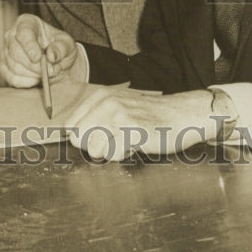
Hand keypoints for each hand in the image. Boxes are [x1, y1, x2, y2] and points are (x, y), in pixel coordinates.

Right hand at [0, 14, 82, 87]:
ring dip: (33, 74)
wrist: (55, 62)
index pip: (23, 33)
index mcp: (27, 22)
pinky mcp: (4, 68)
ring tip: (47, 73)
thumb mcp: (67, 44)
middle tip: (50, 71)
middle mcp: (12, 35)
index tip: (38, 58)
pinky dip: (26, 82)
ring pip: (14, 67)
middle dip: (34, 65)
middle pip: (16, 52)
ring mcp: (6, 52)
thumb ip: (61, 48)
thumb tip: (51, 56)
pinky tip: (36, 79)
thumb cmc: (59, 47)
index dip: (30, 46)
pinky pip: (12, 78)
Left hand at [62, 87, 236, 161]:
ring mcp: (118, 115)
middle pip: (78, 139)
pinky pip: (111, 154)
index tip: (101, 137)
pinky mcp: (131, 130)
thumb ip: (95, 117)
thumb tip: (71, 135)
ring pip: (93, 149)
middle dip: (94, 147)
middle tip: (115, 141)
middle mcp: (106, 102)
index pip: (71, 125)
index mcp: (101, 96)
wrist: (180, 115)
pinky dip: (121, 155)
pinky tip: (134, 145)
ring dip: (109, 152)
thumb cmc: (149, 116)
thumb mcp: (118, 107)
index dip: (84, 138)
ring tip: (126, 141)